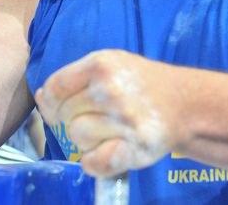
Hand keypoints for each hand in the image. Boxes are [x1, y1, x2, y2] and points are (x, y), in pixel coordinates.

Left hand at [35, 49, 175, 176]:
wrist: (186, 103)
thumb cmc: (140, 84)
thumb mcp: (109, 66)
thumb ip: (74, 79)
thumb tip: (41, 96)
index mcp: (100, 64)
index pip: (55, 87)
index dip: (52, 102)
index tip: (62, 109)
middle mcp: (110, 89)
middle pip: (64, 114)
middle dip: (73, 119)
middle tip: (97, 118)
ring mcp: (124, 119)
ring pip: (77, 137)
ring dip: (86, 139)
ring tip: (106, 132)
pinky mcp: (135, 147)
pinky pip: (94, 162)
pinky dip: (94, 162)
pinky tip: (107, 151)